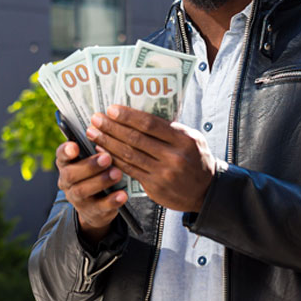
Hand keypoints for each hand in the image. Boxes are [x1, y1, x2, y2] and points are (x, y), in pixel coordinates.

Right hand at [55, 141, 127, 243]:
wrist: (95, 207)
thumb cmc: (95, 173)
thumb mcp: (92, 159)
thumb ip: (96, 147)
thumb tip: (106, 130)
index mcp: (66, 164)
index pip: (61, 156)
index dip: (66, 151)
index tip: (74, 146)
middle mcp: (67, 182)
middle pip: (70, 175)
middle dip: (89, 166)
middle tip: (107, 158)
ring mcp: (77, 199)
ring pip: (83, 191)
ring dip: (100, 181)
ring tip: (117, 173)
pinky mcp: (91, 213)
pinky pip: (100, 208)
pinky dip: (112, 201)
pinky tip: (122, 195)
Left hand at [87, 105, 216, 212]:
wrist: (206, 191)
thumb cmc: (196, 159)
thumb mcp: (191, 139)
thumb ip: (170, 129)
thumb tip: (139, 114)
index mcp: (183, 139)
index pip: (150, 124)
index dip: (128, 116)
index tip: (111, 109)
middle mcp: (173, 156)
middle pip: (136, 138)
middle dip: (112, 127)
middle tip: (96, 119)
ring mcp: (163, 173)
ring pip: (129, 155)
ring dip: (108, 143)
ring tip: (94, 133)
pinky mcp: (154, 187)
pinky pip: (129, 170)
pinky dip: (113, 160)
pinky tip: (102, 151)